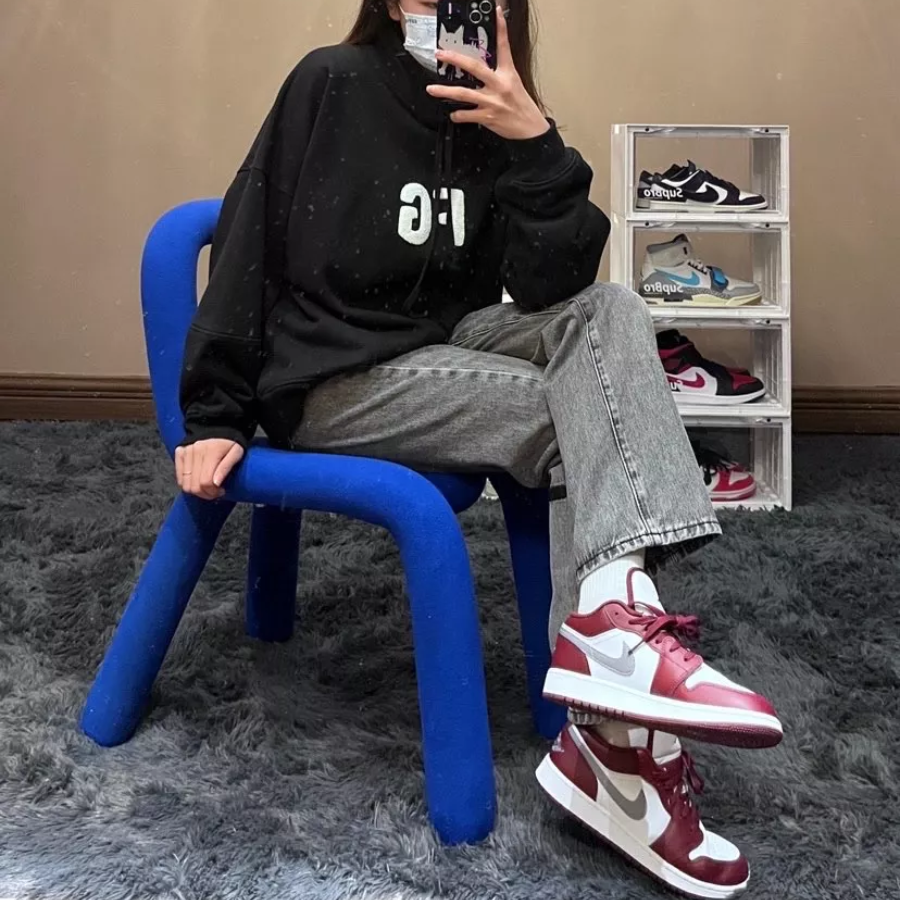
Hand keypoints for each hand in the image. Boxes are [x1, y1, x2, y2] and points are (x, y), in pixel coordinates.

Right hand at [175, 439, 243, 500]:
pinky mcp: (179, 452)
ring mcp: (185, 452)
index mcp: (210, 452)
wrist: (218, 427)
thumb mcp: (236, 453)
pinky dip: (187, 483)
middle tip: (215, 492)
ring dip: (196, 491)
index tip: (221, 491)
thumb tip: (216, 483)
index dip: (213, 492)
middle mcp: (195, 451)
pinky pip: (179, 477)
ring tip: (207, 487)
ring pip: (184, 484)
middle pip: (194, 486)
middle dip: (205, 494)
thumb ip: (226, 468)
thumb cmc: (229, 443)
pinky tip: (198, 480)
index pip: (205, 482)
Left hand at [426, 7, 549, 140]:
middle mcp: (499, 85)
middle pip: (475, 68)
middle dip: (456, 59)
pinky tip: (453, 113)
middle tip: (441, 54)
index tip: (496, 13)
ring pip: (464, 94)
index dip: (501, 29)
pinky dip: (457, 115)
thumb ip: (500, 71)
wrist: (530, 128)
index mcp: (507, 74)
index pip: (504, 47)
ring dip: (445, 92)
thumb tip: (484, 66)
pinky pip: (467, 115)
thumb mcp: (514, 82)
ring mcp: (492, 102)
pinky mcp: (487, 117)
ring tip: (431, 89)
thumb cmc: (521, 105)